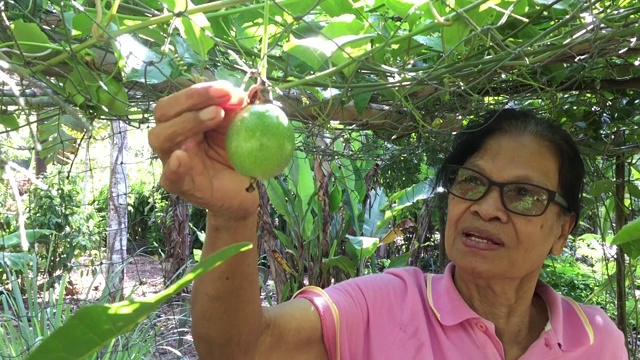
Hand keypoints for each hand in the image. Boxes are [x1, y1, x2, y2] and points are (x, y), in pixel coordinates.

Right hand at [149, 81, 258, 220]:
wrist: (248, 192)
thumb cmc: (240, 155)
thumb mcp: (243, 126)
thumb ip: (241, 109)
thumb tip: (251, 90)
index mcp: (185, 120)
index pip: (180, 99)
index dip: (201, 91)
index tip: (227, 90)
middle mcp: (174, 138)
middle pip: (164, 111)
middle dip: (192, 99)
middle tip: (222, 98)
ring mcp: (174, 162)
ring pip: (160, 138)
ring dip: (186, 122)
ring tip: (216, 115)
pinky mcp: (182, 187)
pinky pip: (170, 178)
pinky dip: (174, 167)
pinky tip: (182, 156)